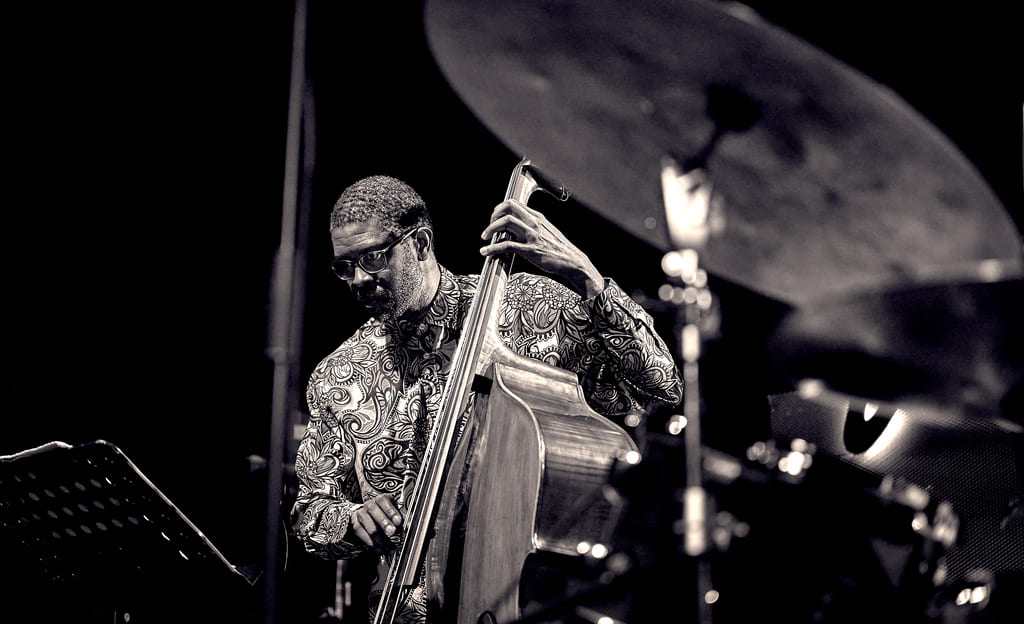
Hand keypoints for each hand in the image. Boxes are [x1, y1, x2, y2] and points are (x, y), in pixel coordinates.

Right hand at [350, 494, 403, 554]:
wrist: (368, 518)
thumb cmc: (385, 516)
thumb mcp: (394, 515)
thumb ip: (399, 519)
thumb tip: (408, 526)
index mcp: (381, 499)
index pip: (384, 501)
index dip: (391, 511)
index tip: (398, 521)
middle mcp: (369, 504)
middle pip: (373, 510)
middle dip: (383, 522)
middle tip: (392, 532)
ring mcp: (360, 514)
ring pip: (367, 524)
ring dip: (379, 537)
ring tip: (389, 547)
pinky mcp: (355, 524)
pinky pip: (362, 534)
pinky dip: (372, 544)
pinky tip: (380, 550)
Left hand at [480, 199, 604, 297]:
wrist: (572, 261)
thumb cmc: (559, 249)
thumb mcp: (547, 231)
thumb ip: (533, 227)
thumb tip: (517, 229)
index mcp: (538, 217)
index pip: (514, 204)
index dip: (500, 209)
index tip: (495, 218)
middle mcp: (534, 223)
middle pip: (508, 207)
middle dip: (494, 215)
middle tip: (489, 226)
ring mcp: (532, 235)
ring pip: (506, 222)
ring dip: (491, 228)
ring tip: (485, 237)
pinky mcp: (530, 250)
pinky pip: (506, 246)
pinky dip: (492, 248)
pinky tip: (486, 251)